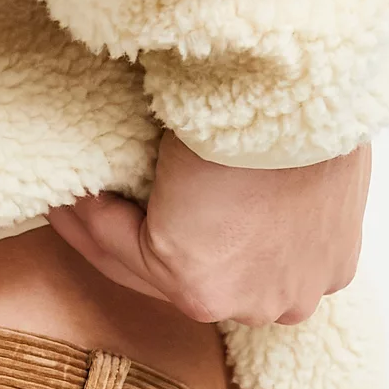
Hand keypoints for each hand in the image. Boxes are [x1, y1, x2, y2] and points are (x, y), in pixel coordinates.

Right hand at [46, 131, 370, 326]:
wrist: (299, 89)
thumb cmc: (310, 99)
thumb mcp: (306, 149)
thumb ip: (273, 183)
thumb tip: (227, 180)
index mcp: (322, 266)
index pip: (237, 265)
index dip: (187, 234)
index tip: (149, 208)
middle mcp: (282, 299)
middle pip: (192, 280)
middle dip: (136, 243)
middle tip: (86, 208)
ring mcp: (240, 299)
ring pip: (153, 271)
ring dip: (102, 232)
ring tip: (66, 199)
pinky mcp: (198, 285)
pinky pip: (126, 251)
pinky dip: (92, 220)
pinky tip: (67, 196)